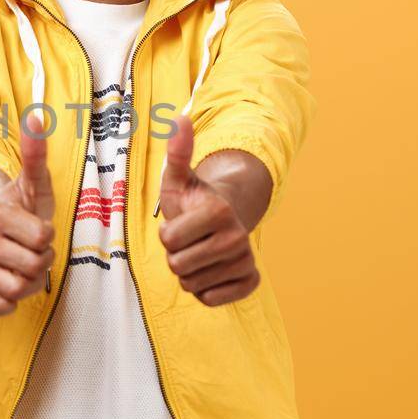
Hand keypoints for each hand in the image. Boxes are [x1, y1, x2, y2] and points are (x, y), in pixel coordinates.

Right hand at [0, 115, 55, 317]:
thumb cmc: (19, 205)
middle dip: (43, 261)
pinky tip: (7, 287)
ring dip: (29, 282)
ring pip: (19, 290)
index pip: (42, 239)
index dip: (48, 237)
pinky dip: (6, 304)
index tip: (38, 229)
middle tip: (33, 250)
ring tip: (23, 266)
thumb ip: (36, 151)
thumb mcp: (32, 180)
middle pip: (34, 268)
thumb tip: (36, 115)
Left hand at [158, 116, 259, 305]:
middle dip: (176, 255)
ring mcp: (245, 260)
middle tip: (190, 241)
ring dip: (188, 272)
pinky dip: (204, 290)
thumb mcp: (178, 178)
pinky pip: (210, 300)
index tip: (181, 223)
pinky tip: (211, 271)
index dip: (167, 235)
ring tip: (200, 252)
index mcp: (218, 211)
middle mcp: (237, 236)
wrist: (224, 222)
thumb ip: (177, 152)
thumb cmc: (193, 201)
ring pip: (192, 285)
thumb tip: (181, 119)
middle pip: (178, 266)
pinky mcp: (250, 281)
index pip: (168, 241)